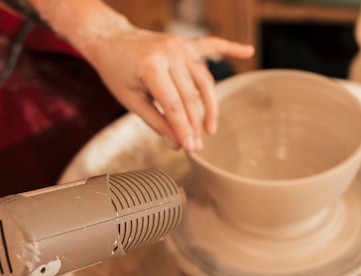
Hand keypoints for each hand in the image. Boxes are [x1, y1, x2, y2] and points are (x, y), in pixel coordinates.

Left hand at [87, 28, 253, 150]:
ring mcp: (180, 47)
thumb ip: (154, 121)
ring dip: (210, 106)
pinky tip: (248, 51)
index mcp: (151, 67)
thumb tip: (176, 144)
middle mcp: (169, 53)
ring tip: (210, 128)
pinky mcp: (186, 43)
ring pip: (204, 80)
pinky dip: (230, 47)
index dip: (183, 129)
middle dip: (195, 124)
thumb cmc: (117, 72)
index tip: (189, 148)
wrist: (112, 41)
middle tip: (197, 146)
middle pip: (190, 96)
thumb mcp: (129, 100)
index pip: (173, 106)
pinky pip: (212, 45)